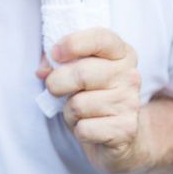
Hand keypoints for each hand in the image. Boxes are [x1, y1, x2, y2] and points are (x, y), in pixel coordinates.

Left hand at [36, 28, 148, 173]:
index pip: (100, 39)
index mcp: (122, 53)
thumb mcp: (80, 70)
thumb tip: (43, 70)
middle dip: (57, 82)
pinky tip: (89, 127)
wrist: (120, 134)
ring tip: (79, 111)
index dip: (73, 43)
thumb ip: (60, 62)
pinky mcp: (126, 129)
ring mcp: (130, 102)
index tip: (55, 53)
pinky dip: (78, 130)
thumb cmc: (94, 94)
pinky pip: (84, 129)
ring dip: (69, 111)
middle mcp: (130, 74)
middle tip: (54, 88)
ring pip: (79, 104)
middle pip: (82, 73)